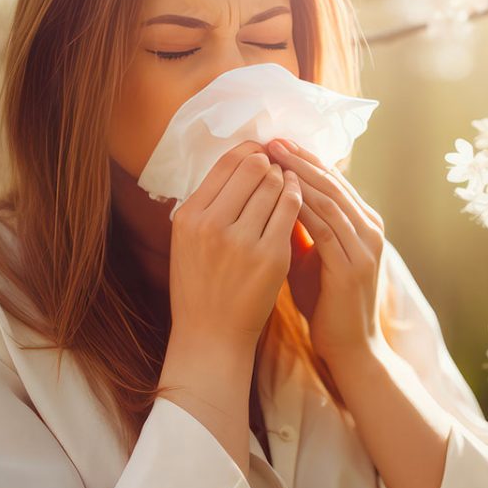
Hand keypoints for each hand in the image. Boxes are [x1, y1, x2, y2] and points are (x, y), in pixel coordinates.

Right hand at [167, 140, 301, 354]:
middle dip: (270, 164)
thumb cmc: (201, 284)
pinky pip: (291, 210)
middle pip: (253, 169)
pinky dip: (297, 198)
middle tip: (278, 167)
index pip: (226, 164)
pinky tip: (298, 199)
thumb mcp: (188, 240)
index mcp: (189, 216)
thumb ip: (209, 203)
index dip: (250, 152)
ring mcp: (243, 241)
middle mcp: (212, 225)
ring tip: (289, 182)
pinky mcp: (271, 256)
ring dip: (286, 179)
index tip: (262, 153)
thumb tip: (240, 159)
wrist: (211, 335)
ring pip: (275, 186)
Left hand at [265, 137, 386, 365]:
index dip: (304, 159)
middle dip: (299, 160)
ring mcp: (365, 246)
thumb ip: (300, 227)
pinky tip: (279, 195)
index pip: (332, 180)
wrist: (350, 348)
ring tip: (272, 159)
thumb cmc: (327, 303)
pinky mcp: (353, 265)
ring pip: (329, 200)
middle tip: (271, 140)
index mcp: (363, 222)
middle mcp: (370, 228)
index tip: (275, 142)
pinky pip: (324, 227)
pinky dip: (301, 207)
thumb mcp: (311, 256)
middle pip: (332, 183)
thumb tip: (271, 194)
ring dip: (298, 176)